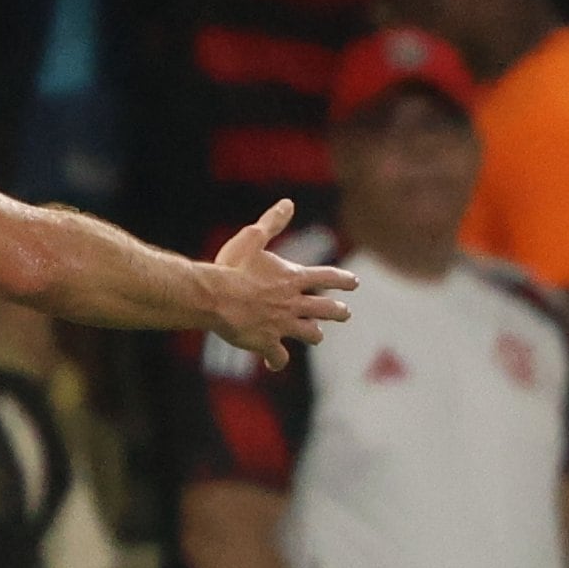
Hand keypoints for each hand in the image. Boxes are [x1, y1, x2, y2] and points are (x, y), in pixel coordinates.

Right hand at [210, 199, 356, 370]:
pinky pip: (278, 356)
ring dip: (314, 334)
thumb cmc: (231, 268)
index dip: (342, 280)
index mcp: (292, 278)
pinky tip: (274, 363)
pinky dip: (276, 360)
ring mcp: (282, 324)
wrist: (214, 297)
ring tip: (316, 336)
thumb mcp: (251, 239)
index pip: (327, 278)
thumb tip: (288, 203)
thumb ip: (271, 223)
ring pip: (310, 333)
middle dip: (338, 311)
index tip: (354, 284)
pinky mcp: (267, 342)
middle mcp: (293, 303)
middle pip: (326, 309)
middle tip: (344, 313)